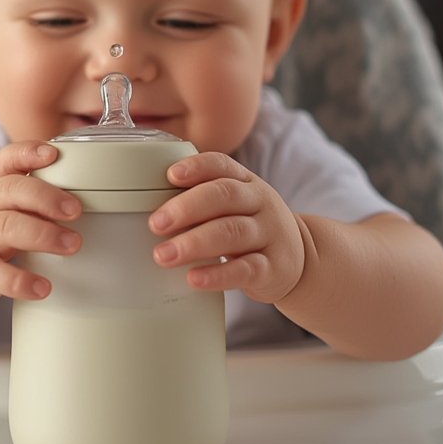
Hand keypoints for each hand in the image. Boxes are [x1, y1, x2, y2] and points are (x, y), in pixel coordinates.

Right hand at [0, 141, 81, 312]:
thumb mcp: (6, 210)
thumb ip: (38, 201)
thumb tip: (93, 197)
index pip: (6, 160)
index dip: (27, 153)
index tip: (53, 154)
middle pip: (9, 190)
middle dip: (45, 196)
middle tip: (76, 210)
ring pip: (4, 227)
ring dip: (41, 234)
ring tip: (72, 245)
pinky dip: (19, 281)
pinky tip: (43, 287)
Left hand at [148, 152, 305, 303]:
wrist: (299, 260)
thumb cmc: (249, 227)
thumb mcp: (233, 205)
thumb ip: (200, 198)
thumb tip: (143, 202)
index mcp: (245, 182)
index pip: (222, 165)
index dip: (196, 167)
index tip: (170, 175)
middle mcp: (260, 202)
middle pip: (224, 196)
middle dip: (186, 207)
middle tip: (155, 223)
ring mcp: (269, 235)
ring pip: (232, 232)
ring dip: (194, 243)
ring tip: (163, 255)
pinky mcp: (273, 268)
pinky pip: (245, 269)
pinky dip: (217, 274)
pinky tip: (194, 279)